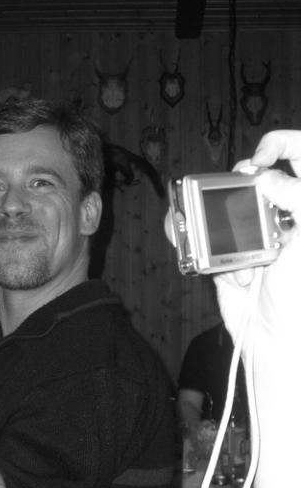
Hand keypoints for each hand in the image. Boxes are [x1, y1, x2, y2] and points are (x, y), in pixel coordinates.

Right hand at [214, 130, 300, 345]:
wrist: (272, 342)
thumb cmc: (299, 298)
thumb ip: (299, 199)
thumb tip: (269, 177)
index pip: (300, 158)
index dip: (283, 145)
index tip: (261, 156)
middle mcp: (279, 217)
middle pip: (254, 175)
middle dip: (238, 177)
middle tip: (235, 183)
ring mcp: (249, 235)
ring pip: (221, 202)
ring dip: (210, 213)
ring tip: (205, 224)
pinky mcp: (223, 253)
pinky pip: (201, 234)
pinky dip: (197, 241)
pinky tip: (205, 254)